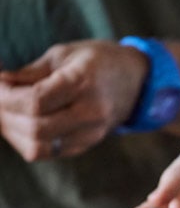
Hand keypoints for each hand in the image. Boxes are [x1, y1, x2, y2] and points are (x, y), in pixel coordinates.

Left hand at [0, 40, 145, 160]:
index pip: (36, 101)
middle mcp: (90, 113)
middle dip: (6, 114)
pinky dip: (27, 141)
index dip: (8, 96)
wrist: (138, 83)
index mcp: (83, 83)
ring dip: (13, 132)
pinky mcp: (87, 145)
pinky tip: (21, 124)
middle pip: (36, 128)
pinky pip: (48, 152)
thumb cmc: (99, 61)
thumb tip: (0, 81)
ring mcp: (90, 134)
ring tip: (6, 113)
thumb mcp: (64, 54)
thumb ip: (31, 72)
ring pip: (38, 147)